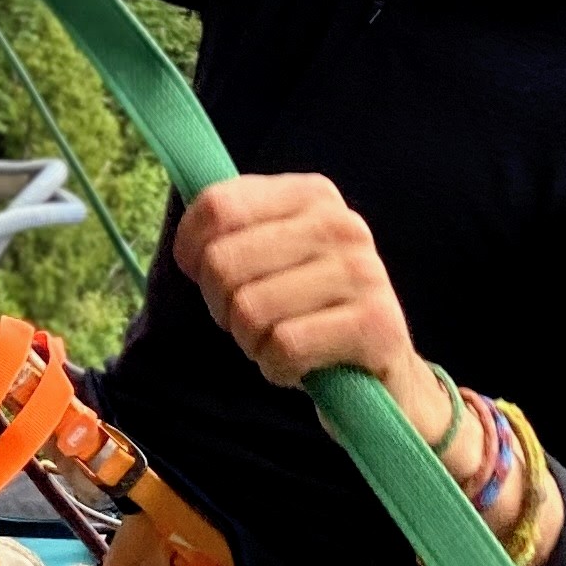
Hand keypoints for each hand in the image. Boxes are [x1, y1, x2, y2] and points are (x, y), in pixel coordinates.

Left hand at [172, 175, 431, 409]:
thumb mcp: (270, 257)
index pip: (217, 206)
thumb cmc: (307, 311)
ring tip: (280, 342)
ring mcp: (363, 272)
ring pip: (249, 310)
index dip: (192, 251)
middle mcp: (341, 224)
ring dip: (251, 342)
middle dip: (222, 306)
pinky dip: (277, 367)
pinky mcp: (376, 324)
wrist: (380, 370)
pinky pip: (284, 347)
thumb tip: (185, 243)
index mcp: (312, 195)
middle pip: (223, 262)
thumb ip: (229, 231)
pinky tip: (300, 365)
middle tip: (251, 320)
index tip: (206, 277)